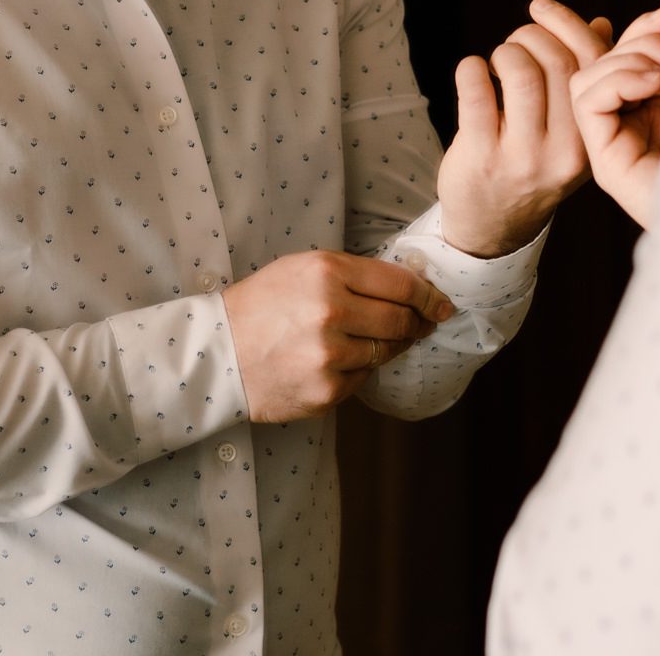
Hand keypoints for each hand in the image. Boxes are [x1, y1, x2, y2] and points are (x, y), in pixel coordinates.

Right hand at [222, 250, 455, 423]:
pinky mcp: (326, 391)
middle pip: (401, 320)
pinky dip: (359, 369)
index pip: (400, 284)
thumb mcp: (303, 268)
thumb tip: (409, 287)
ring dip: (389, 346)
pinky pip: (363, 378)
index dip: (428, 294)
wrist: (219, 353)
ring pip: (387, 351)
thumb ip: (355, 274)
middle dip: (417, 322)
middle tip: (422, 323)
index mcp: (327, 273)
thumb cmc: (262, 305)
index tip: (441, 303)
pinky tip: (338, 361)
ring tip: (372, 339)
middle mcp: (332, 313)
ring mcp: (330, 356)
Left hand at [435, 0, 614, 257]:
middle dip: (531, 36)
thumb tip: (602, 23)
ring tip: (497, 60)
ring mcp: (523, 156)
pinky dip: (471, 69)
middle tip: (516, 42)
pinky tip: (472, 72)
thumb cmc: (533, 162)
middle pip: (558, 61)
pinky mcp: (482, 157)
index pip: (594, 63)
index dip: (568, 23)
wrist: (494, 226)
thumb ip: (588, 76)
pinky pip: (476, 92)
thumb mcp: (571, 129)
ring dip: (504, 51)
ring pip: (522, 72)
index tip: (541, 8)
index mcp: (592, 136)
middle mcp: (565, 149)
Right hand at [533, 3, 659, 228]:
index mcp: (649, 116)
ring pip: (587, 78)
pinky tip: (658, 87)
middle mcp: (625, 132)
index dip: (639, 30)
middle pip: (601, 64)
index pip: (620, 61)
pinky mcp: (607, 162)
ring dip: (629, 62)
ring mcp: (612, 149)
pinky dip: (619, 81)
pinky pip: (587, 102)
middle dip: (640, 42)